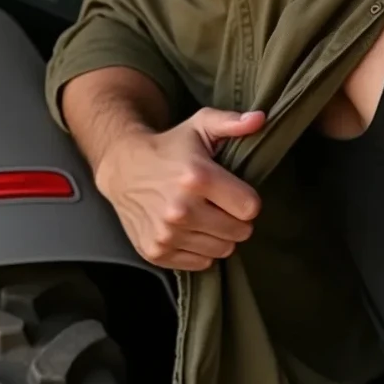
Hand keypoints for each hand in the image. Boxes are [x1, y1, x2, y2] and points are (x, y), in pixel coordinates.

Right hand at [96, 108, 264, 270]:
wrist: (122, 168)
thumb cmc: (169, 148)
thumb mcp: (200, 126)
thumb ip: (232, 122)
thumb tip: (261, 119)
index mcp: (197, 178)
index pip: (250, 208)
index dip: (246, 200)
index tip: (233, 192)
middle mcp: (181, 210)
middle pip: (240, 232)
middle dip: (235, 219)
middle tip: (219, 205)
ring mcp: (167, 234)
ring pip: (223, 250)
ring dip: (219, 236)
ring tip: (204, 216)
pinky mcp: (156, 252)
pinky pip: (201, 263)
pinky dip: (200, 250)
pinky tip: (189, 229)